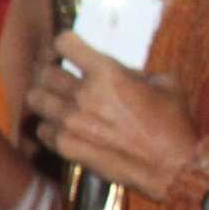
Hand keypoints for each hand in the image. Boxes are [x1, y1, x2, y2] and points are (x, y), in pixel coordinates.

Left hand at [23, 37, 200, 202]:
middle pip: (43, 72)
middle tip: (59, 77)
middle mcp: (84, 94)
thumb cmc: (173, 123)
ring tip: (57, 102)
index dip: (64, 44)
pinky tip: (62, 128)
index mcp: (107, 73)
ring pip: (35, 98)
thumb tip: (116, 70)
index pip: (63, 43)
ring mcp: (71, 122)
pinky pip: (41, 129)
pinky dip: (48, 126)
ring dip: (45, 97)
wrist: (172, 166)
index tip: (67, 51)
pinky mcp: (66, 146)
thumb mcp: (163, 83)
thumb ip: (132, 71)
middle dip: (50, 71)